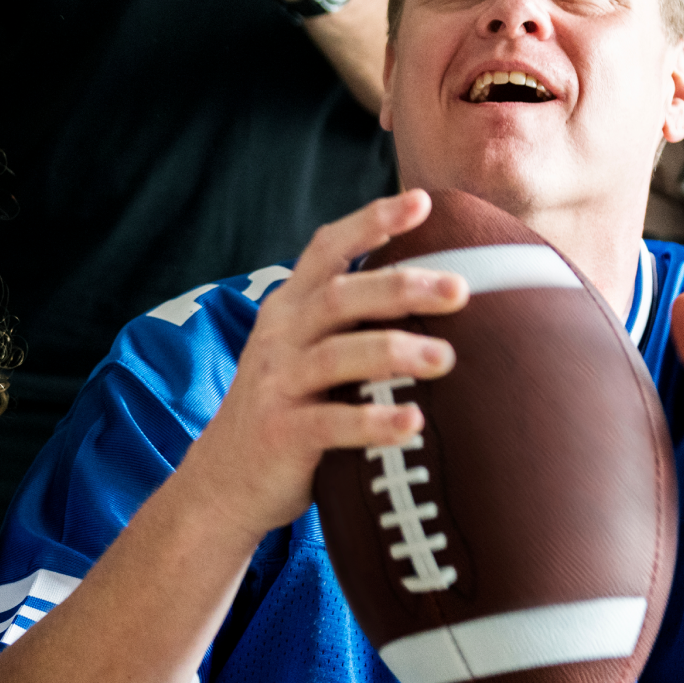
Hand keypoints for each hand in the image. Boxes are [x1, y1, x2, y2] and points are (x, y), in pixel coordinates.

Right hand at [181, 190, 467, 540]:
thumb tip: (438, 295)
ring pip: (335, 355)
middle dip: (401, 287)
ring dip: (393, 352)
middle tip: (459, 289)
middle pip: (339, 296)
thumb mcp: (305, 352)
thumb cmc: (288, 409)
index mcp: (290, 307)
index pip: (327, 249)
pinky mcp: (281, 434)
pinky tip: (414, 422)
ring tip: (446, 358)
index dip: (372, 222)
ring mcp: (278, 384)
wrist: (224, 480)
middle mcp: (280, 336)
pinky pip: (330, 424)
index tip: (423, 202)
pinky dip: (373, 422)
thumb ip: (350, 323)